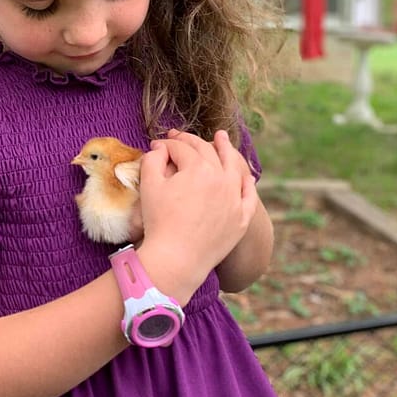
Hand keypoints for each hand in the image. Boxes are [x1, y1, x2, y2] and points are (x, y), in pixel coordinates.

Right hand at [136, 129, 257, 301]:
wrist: (177, 259)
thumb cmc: (159, 221)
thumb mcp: (149, 186)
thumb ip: (152, 159)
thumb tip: (160, 147)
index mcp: (198, 168)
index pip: (181, 149)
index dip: (167, 145)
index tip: (158, 146)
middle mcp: (221, 178)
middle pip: (206, 152)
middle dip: (192, 142)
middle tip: (181, 137)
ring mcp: (235, 198)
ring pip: (232, 168)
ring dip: (227, 150)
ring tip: (222, 138)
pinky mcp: (241, 218)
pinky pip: (248, 195)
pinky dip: (247, 183)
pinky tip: (246, 177)